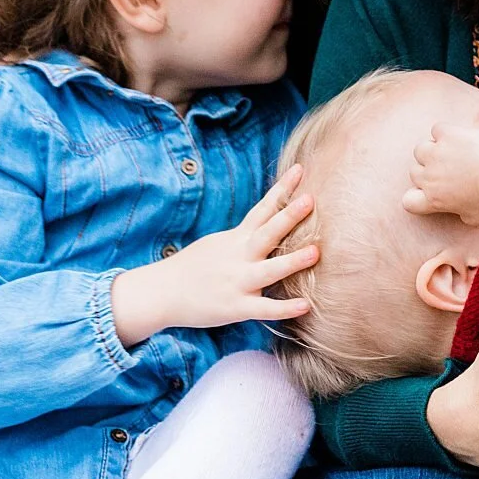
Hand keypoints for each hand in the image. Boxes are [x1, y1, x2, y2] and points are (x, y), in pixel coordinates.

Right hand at [112, 165, 315, 344]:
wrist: (162, 292)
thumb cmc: (193, 267)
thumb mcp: (218, 243)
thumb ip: (245, 236)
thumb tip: (268, 223)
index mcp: (236, 239)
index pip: (263, 208)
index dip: (282, 190)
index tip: (300, 169)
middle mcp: (239, 257)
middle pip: (267, 233)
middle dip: (289, 216)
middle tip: (311, 200)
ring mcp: (237, 282)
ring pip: (269, 270)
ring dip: (292, 261)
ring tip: (316, 252)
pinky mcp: (235, 307)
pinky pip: (264, 309)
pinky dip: (284, 308)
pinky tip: (305, 306)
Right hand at [403, 122, 478, 225]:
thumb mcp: (478, 218)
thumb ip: (462, 214)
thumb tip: (461, 211)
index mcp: (434, 201)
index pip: (408, 202)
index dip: (417, 197)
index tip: (431, 193)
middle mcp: (430, 177)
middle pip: (414, 172)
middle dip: (429, 172)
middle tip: (450, 171)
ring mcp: (437, 153)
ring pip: (421, 149)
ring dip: (433, 151)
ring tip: (452, 153)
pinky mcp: (449, 134)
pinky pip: (437, 129)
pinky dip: (446, 133)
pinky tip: (461, 138)